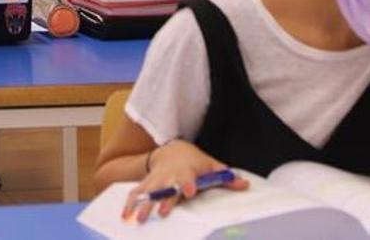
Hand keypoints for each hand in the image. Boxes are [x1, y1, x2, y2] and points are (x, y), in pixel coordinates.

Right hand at [122, 140, 247, 222]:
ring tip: (138, 219)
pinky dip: (129, 203)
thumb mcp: (211, 165)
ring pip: (148, 192)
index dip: (188, 184)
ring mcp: (156, 180)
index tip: (189, 191)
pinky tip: (124, 215)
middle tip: (162, 213)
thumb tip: (245, 184)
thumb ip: (225, 176)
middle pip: (166, 189)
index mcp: (186, 172)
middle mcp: (169, 176)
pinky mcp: (146, 184)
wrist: (173, 150)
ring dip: (143, 205)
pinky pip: (135, 192)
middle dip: (163, 201)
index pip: (188, 177)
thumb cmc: (195, 162)